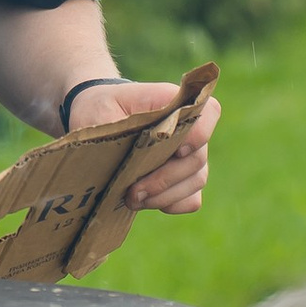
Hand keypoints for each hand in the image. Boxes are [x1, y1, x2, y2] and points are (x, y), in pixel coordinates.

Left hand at [60, 75, 217, 212]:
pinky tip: (147, 201)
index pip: (207, 113)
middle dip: (164, 180)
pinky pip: (191, 199)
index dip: (199, 134)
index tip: (176, 152)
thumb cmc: (101, 110)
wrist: (98, 119)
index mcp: (172, 103)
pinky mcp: (184, 179)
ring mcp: (190, 155)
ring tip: (133, 198)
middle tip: (133, 192)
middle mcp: (189, 128)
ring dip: (165, 195)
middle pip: (197, 158)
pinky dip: (171, 203)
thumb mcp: (100, 111)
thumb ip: (115, 125)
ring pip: (196, 180)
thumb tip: (130, 155)